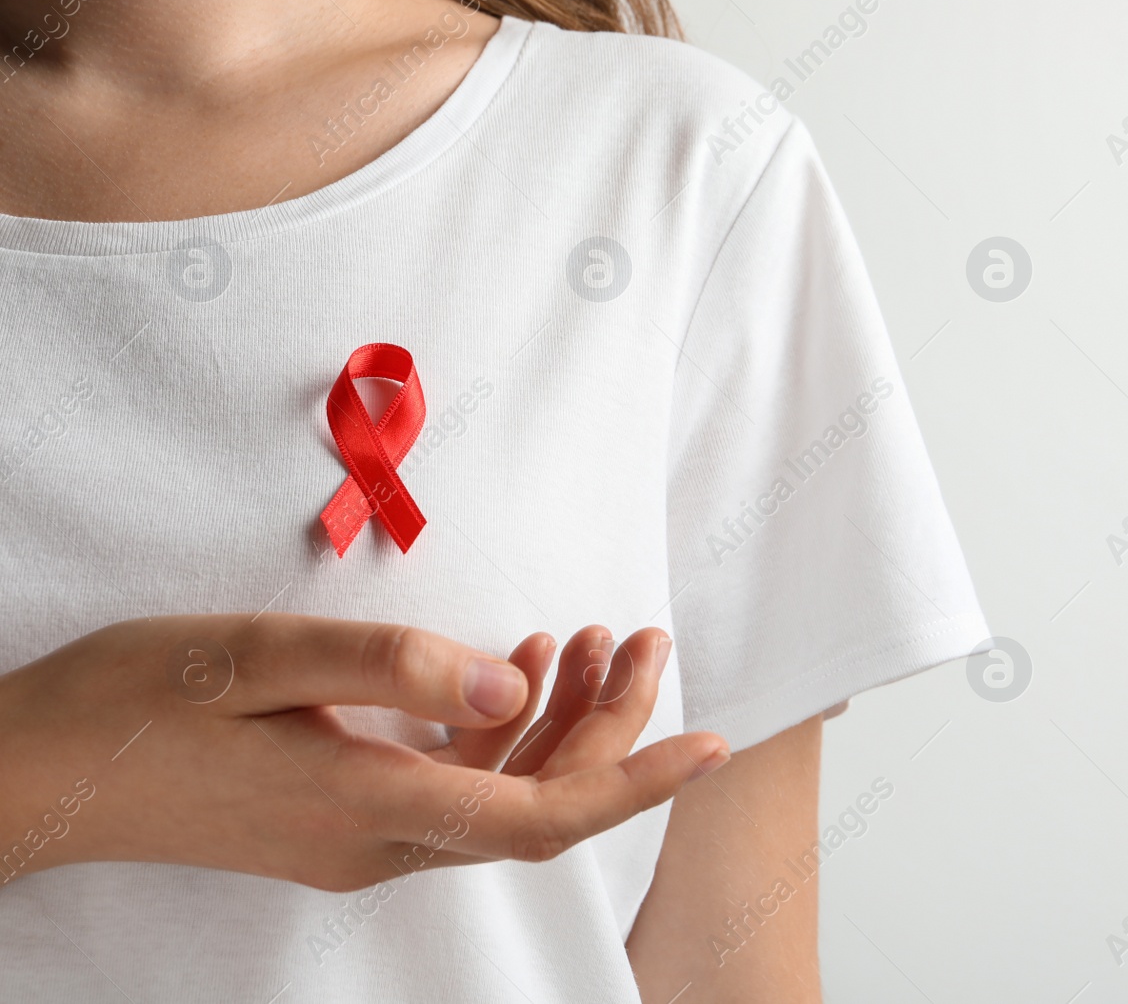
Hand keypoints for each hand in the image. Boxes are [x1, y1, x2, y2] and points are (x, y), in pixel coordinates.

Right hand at [0, 615, 726, 891]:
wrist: (38, 771)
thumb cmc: (135, 704)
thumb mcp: (260, 658)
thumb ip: (396, 668)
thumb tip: (515, 687)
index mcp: (370, 807)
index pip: (542, 819)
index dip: (636, 781)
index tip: (710, 742)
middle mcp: (382, 841)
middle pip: (539, 803)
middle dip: (610, 726)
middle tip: (642, 636)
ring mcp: (364, 837)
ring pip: (505, 792)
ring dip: (560, 721)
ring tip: (592, 635)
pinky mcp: (345, 816)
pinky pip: (457, 783)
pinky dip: (502, 727)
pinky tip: (517, 664)